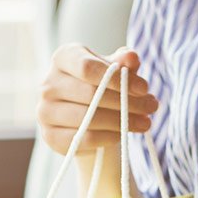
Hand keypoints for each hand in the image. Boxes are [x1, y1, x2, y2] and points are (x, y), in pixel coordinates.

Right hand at [39, 45, 158, 154]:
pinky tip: (125, 134)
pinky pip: (84, 139)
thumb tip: (131, 58)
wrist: (86, 115)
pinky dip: (109, 138)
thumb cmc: (103, 85)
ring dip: (122, 122)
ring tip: (145, 123)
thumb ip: (124, 62)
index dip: (118, 78)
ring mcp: (45, 111)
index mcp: (64, 58)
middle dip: (127, 102)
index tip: (144, 88)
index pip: (87, 67)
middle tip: (152, 107)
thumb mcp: (115, 70)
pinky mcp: (50, 136)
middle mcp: (48, 84)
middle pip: (91, 94)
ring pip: (89, 119)